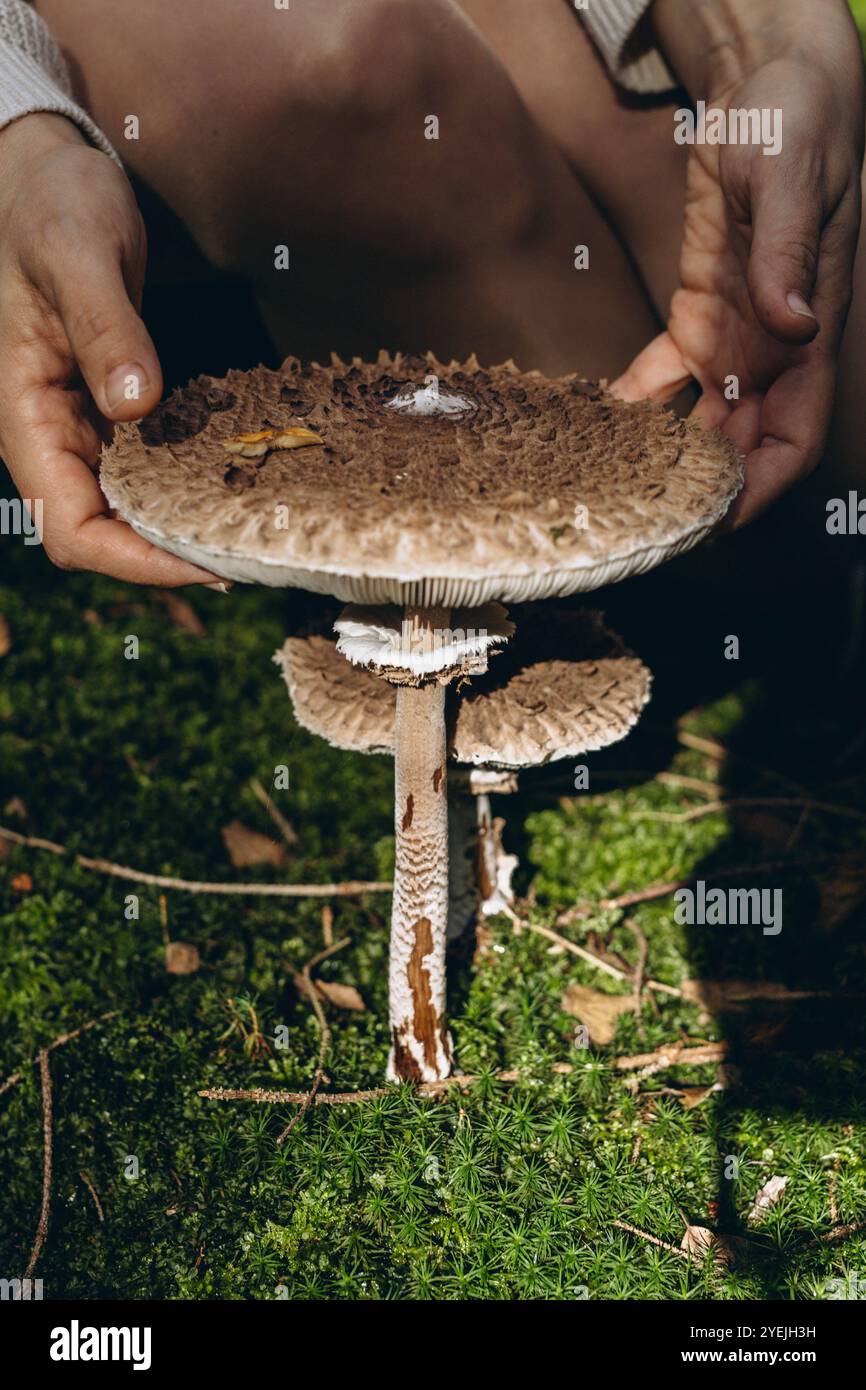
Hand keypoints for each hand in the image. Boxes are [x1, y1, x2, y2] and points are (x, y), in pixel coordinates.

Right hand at [0, 113, 216, 582]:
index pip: (68, 530)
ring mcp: (77, 424)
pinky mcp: (107, 408)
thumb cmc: (49, 202)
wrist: (43, 170)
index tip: (206, 563)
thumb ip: (106, 329)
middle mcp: (46, 434)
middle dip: (170, 555)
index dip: (133, 561)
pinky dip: (186, 483)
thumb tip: (136, 406)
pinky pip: (144, 466)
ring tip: (254, 531)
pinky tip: (237, 481)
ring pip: (126, 508)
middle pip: (102, 534)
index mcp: (21, 415)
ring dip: (183, 525)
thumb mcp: (78, 253)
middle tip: (254, 556)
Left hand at [613, 8, 864, 524]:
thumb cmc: (797, 126)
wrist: (768, 90)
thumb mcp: (793, 182)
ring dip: (661, 459)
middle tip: (636, 524)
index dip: (762, 489)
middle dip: (699, 493)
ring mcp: (733, 338)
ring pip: (699, 423)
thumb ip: (788, 255)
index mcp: (807, 337)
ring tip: (606, 489)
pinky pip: (662, 378)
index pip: (795, 438)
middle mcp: (770, 353)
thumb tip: (795, 324)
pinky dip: (631, 405)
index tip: (716, 523)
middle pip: (740, 449)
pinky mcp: (697, 314)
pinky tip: (590, 424)